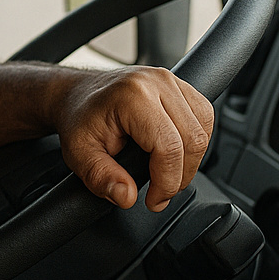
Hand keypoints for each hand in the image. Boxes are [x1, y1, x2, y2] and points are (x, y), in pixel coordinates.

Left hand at [54, 66, 213, 211]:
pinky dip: (195, 140)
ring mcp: (169, 79)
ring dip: (191, 159)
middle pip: (193, 139)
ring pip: (204, 128)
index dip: (167, 182)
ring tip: (166, 173)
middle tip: (160, 192)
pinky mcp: (177, 84)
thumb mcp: (79, 154)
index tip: (154, 200)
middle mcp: (156, 82)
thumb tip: (127, 196)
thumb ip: (101, 178)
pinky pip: (202, 115)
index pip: (169, 147)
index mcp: (132, 96)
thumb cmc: (77, 119)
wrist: (74, 95)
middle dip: (181, 175)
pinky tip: (174, 152)